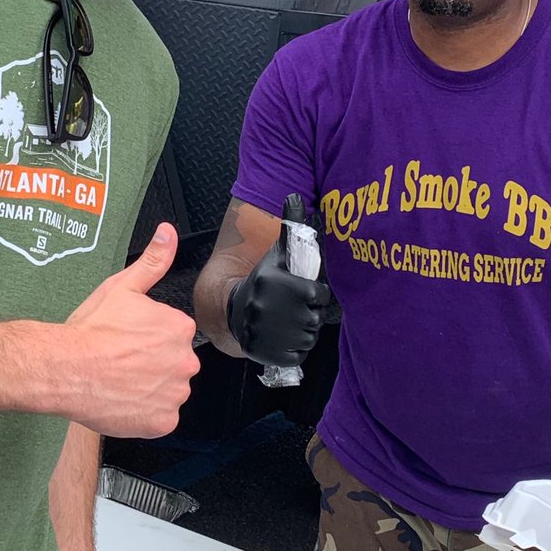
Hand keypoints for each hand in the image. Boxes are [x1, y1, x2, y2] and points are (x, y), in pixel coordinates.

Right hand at [60, 223, 199, 438]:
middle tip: (122, 361)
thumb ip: (153, 261)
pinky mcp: (162, 422)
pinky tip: (123, 401)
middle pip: (174, 364)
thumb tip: (169, 233)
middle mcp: (184, 361)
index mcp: (179, 328)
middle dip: (154, 364)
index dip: (149, 338)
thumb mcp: (123, 286)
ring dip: (150, 389)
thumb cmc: (89, 331)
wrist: (63, 367)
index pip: (173, 336)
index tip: (129, 341)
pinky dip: (144, 414)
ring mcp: (174, 394)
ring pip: (168, 391)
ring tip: (120, 381)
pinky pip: (160, 419)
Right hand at [226, 194, 329, 365]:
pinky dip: (294, 348)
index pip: (319, 295)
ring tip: (288, 321)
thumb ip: (290, 227)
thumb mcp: (276, 254)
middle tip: (294, 309)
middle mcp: (267, 309)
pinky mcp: (266, 354)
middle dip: (310, 314)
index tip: (302, 292)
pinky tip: (283, 336)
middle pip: (314, 318)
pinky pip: (297, 355)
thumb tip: (295, 196)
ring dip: (303, 331)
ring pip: (308, 337)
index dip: (315, 294)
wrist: (232, 310)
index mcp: (273, 282)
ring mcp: (265, 334)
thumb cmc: (263, 280)